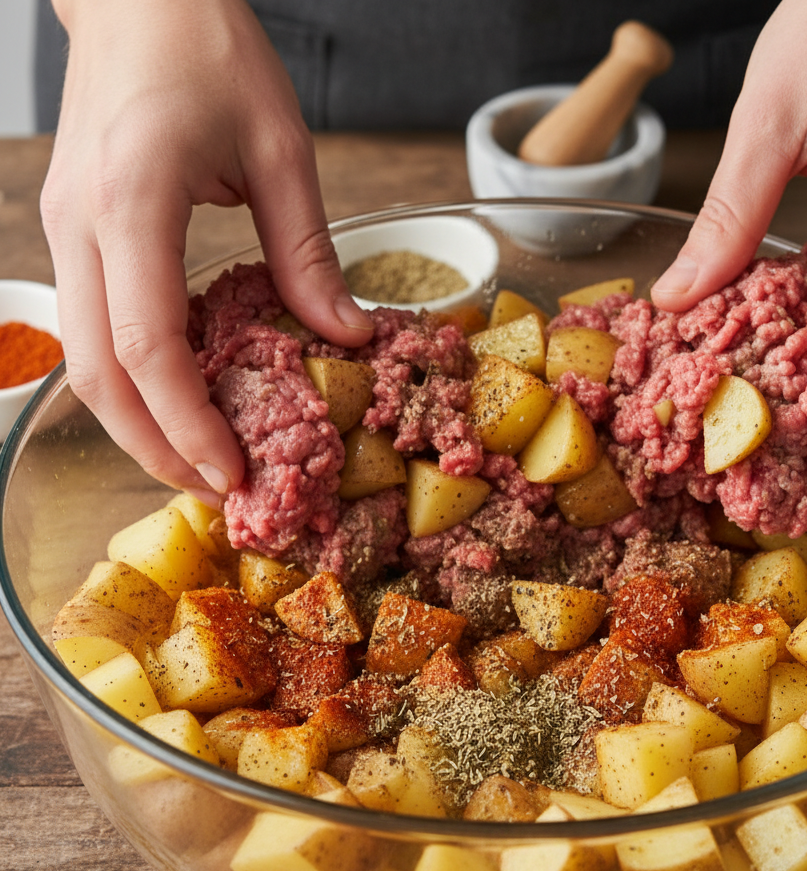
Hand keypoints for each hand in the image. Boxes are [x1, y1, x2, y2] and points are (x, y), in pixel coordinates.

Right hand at [41, 0, 372, 502]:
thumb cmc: (207, 49)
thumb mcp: (281, 148)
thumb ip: (309, 253)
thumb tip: (346, 337)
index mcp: (132, 204)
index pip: (148, 347)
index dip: (188, 424)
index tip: (232, 473)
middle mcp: (81, 227)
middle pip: (99, 376)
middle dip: (156, 448)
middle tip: (218, 491)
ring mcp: (66, 232)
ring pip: (86, 362)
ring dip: (140, 424)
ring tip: (201, 461)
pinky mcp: (75, 233)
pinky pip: (96, 329)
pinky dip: (135, 382)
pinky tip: (181, 401)